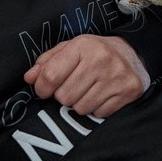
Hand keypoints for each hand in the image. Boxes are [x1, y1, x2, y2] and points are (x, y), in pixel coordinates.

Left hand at [24, 35, 150, 117]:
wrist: (132, 54)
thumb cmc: (94, 52)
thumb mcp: (70, 49)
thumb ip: (46, 62)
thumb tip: (29, 78)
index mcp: (82, 46)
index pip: (51, 75)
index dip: (42, 87)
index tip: (44, 89)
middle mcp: (100, 60)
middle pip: (64, 97)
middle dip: (63, 95)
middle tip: (73, 86)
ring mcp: (115, 77)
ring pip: (80, 109)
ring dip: (79, 103)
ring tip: (88, 89)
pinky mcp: (127, 92)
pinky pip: (99, 114)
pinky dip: (96, 109)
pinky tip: (101, 95)